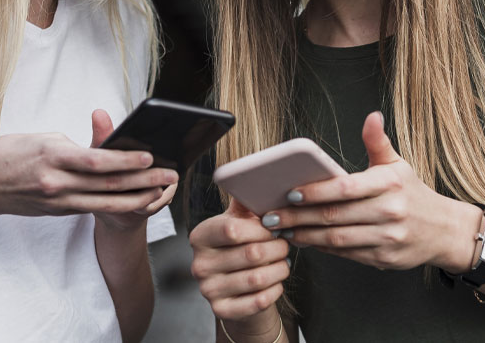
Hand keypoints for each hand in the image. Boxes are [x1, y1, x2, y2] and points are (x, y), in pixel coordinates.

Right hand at [0, 111, 177, 222]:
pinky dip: (117, 203)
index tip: (149, 156)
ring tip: (162, 191)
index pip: (95, 160)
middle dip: (142, 181)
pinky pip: (94, 207)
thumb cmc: (8, 154)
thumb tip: (100, 150)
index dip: (125, 160)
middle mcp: (57, 181)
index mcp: (52, 156)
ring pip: (105, 202)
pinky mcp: (60, 210)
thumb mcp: (40, 137)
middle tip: (170, 175)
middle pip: (107, 184)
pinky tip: (136, 199)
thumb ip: (72, 144)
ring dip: (137, 198)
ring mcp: (59, 200)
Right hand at [189, 198, 289, 325]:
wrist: (234, 289)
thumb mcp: (238, 221)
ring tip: (283, 261)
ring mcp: (208, 290)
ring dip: (280, 268)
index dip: (261, 229)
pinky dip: (275, 289)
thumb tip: (260, 174)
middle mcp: (199, 264)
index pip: (233, 229)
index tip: (274, 227)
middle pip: (251, 254)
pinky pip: (258, 301)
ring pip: (258, 278)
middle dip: (277, 248)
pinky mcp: (221, 310)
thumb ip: (246, 200)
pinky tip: (277, 281)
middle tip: (285, 244)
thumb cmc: (240, 247)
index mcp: (200, 236)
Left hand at [260, 112, 478, 271]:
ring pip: (337, 239)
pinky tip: (304, 241)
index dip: (316, 192)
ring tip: (282, 230)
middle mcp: (389, 212)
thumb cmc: (412, 194)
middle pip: (335, 216)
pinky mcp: (383, 259)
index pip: (345, 188)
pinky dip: (322, 248)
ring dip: (305, 236)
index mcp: (389, 184)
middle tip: (272, 216)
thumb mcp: (398, 164)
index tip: (291, 192)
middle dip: (299, 217)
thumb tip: (372, 116)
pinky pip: (346, 253)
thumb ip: (378, 142)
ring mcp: (387, 238)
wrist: (443, 230)